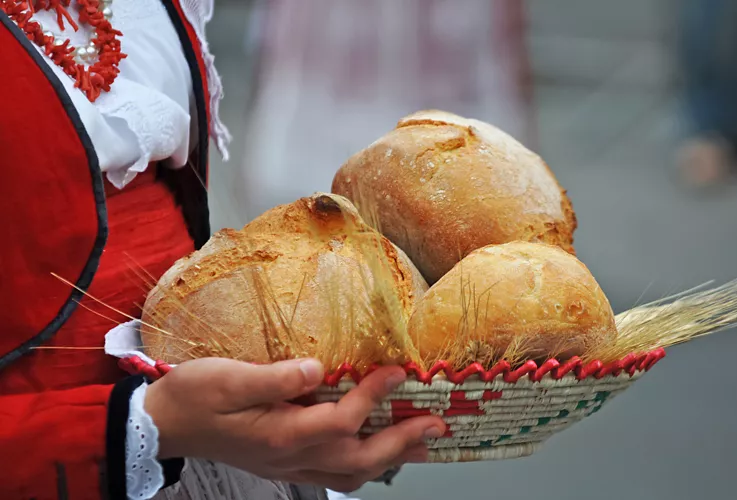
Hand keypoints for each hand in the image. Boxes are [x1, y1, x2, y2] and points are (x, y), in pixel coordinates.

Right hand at [144, 357, 444, 491]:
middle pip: (358, 458)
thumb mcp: (227, 377)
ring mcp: (288, 465)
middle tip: (436, 425)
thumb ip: (274, 376)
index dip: (376, 395)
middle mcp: (290, 455)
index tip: (399, 371)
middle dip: (401, 442)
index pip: (343, 419)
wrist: (164, 424)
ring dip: (389, 459)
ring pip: (350, 474)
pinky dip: (363, 467)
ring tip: (420, 444)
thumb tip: (318, 368)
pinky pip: (333, 475)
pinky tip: (374, 455)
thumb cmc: (193, 396)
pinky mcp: (284, 464)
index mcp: (280, 433)